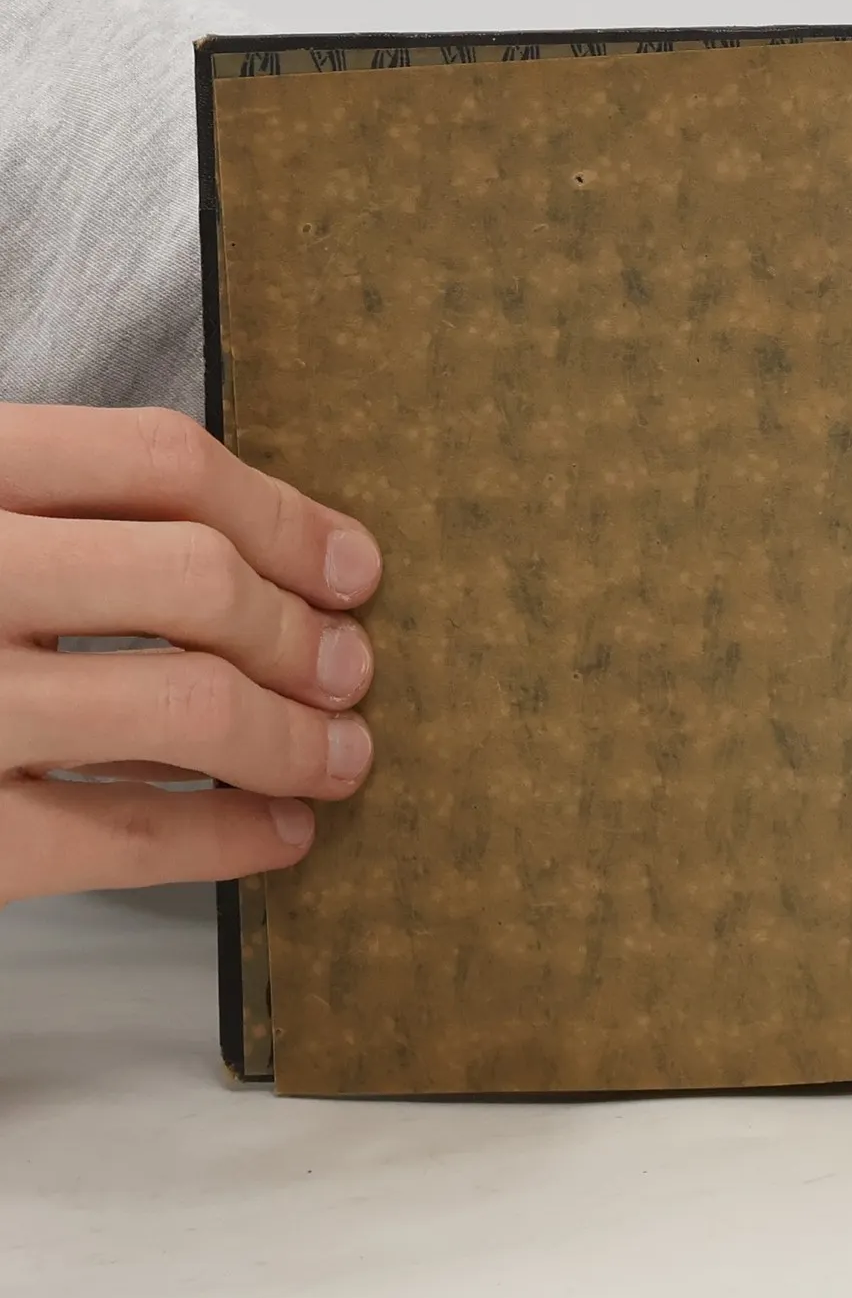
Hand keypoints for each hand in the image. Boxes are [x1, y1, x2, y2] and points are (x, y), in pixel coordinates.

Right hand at [0, 405, 379, 901]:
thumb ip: (50, 516)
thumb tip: (256, 572)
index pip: (159, 460)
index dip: (285, 515)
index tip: (354, 566)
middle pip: (194, 579)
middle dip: (301, 631)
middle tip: (353, 669)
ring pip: (181, 702)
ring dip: (294, 736)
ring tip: (341, 755)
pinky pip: (122, 836)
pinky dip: (227, 835)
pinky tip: (279, 834)